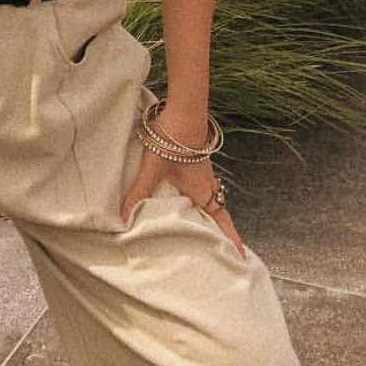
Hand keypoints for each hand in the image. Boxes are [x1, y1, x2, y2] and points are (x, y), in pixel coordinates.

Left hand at [120, 139, 246, 258]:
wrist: (183, 110)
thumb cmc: (172, 140)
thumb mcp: (152, 169)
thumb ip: (138, 192)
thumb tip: (123, 217)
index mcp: (201, 191)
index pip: (220, 219)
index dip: (231, 238)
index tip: (242, 255)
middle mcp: (206, 183)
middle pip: (217, 211)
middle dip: (221, 230)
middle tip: (224, 248)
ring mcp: (202, 171)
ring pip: (210, 197)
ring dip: (211, 213)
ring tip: (206, 227)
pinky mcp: (195, 160)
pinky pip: (202, 185)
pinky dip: (201, 197)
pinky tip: (187, 197)